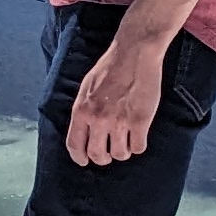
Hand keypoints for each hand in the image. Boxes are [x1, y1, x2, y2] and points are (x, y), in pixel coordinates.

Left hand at [67, 31, 164, 166]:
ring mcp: (120, 122)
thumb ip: (84, 111)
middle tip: (109, 153)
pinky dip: (138, 145)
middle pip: (98, 155)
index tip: (84, 161)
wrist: (134, 53)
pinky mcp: (140, 121)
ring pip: (120, 154)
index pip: (75, 145)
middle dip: (103, 158)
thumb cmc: (110, 67)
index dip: (80, 157)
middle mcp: (98, 120)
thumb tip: (84, 132)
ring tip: (126, 141)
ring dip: (123, 151)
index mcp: (81, 111)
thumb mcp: (86, 88)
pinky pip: (138, 147)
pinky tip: (139, 136)